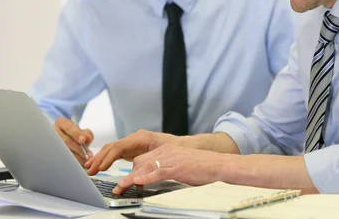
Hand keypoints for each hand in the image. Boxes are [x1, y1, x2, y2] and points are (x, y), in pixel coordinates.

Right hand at [53, 117, 93, 165]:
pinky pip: (60, 159)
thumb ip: (87, 134)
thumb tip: (87, 139)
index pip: (68, 127)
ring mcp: (50, 143)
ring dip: (75, 157)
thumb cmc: (75, 136)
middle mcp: (53, 132)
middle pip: (65, 140)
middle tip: (87, 155)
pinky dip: (70, 162)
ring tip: (84, 161)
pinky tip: (78, 165)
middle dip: (78, 149)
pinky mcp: (50, 153)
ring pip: (62, 151)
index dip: (76, 133)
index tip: (83, 140)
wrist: (66, 143)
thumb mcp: (82, 132)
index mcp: (61, 123)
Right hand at [85, 130, 181, 174]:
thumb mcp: (163, 153)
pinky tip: (98, 165)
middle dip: (99, 158)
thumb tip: (139, 169)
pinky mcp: (131, 149)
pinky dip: (106, 159)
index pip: (119, 146)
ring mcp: (132, 143)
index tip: (101, 167)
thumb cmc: (174, 148)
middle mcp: (134, 138)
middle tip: (89, 170)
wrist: (182, 145)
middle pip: (112, 146)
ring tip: (89, 168)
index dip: (109, 157)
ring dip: (100, 158)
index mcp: (140, 137)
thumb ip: (150, 160)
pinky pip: (116, 153)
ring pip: (112, 149)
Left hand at [112, 144, 231, 193]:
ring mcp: (171, 159)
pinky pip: (156, 173)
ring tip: (120, 189)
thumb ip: (167, 167)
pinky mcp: (176, 168)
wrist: (218, 165)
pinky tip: (136, 183)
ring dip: (129, 180)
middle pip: (140, 162)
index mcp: (167, 149)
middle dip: (127, 176)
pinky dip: (144, 178)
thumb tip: (154, 178)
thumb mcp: (180, 163)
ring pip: (144, 167)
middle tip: (120, 188)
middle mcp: (166, 151)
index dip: (132, 171)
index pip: (143, 158)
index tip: (125, 181)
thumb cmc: (201, 166)